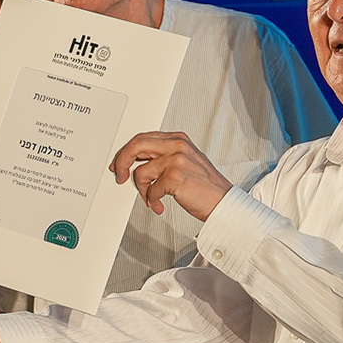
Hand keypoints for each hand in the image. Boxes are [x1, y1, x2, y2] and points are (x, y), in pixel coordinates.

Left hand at [109, 131, 231, 221]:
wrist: (223, 203)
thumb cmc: (205, 186)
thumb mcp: (185, 161)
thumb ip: (163, 156)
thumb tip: (136, 162)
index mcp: (178, 139)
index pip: (142, 138)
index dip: (126, 152)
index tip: (119, 164)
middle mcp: (177, 146)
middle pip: (136, 145)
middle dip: (122, 162)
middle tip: (120, 176)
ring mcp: (176, 160)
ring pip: (141, 172)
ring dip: (142, 190)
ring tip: (151, 198)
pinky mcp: (175, 177)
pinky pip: (151, 190)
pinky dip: (152, 201)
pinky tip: (159, 205)